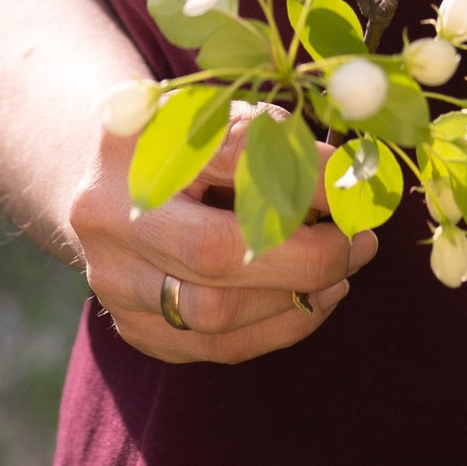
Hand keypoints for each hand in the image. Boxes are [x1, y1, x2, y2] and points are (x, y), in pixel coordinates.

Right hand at [70, 119, 377, 365]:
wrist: (106, 186)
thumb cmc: (182, 142)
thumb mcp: (222, 117)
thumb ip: (279, 140)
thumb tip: (354, 182)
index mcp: (132, 140)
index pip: (232, 157)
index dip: (305, 176)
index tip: (355, 184)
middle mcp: (109, 216)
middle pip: (216, 254)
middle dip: (306, 256)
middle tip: (360, 241)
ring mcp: (115, 281)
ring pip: (217, 315)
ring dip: (297, 297)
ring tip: (343, 269)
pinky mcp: (134, 328)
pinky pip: (218, 348)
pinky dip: (278, 326)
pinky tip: (312, 298)